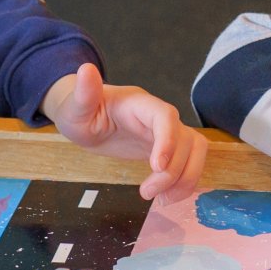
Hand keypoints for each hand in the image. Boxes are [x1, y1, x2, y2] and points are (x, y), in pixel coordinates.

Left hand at [41, 64, 208, 204]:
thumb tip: (86, 69)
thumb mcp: (74, 107)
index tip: (157, 167)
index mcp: (138, 104)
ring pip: (195, 150)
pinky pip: (189, 162)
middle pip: (185, 138)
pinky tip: (165, 197)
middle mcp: (158, 116)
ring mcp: (166, 131)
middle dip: (173, 170)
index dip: (168, 140)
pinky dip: (184, 182)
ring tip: (162, 199)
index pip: (165, 116)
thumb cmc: (79, 112)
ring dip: (186, 178)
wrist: (87, 119)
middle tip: (147, 193)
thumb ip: (84, 93)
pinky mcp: (168, 147)